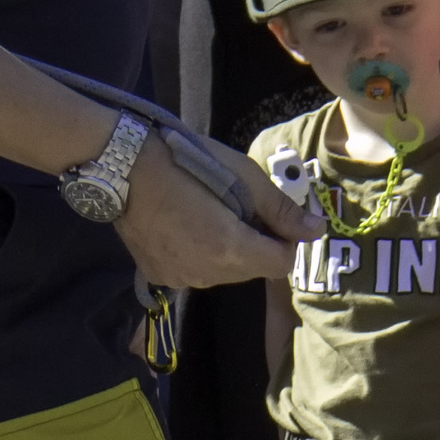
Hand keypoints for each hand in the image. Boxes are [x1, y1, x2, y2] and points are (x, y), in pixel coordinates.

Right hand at [116, 132, 323, 287]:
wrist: (123, 165)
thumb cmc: (187, 161)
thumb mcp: (243, 175)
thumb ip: (281, 210)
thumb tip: (316, 230)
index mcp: (231, 250)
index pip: (282, 264)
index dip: (284, 241)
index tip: (270, 218)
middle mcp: (207, 274)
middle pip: (252, 269)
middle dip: (254, 244)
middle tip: (233, 207)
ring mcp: (180, 279)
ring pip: (222, 272)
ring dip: (225, 251)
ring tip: (203, 213)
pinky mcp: (158, 276)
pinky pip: (193, 271)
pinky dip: (196, 254)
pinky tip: (182, 226)